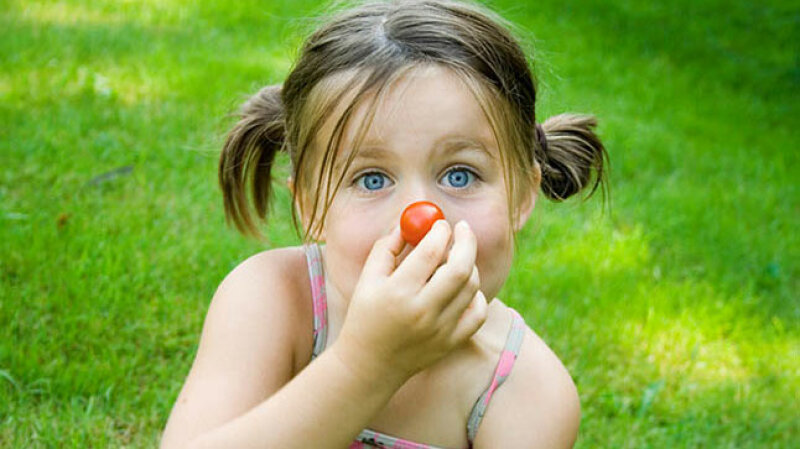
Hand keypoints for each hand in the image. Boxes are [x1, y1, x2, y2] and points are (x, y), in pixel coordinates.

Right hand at [333, 220, 488, 380]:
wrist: (369, 365)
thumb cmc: (365, 314)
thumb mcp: (368, 279)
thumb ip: (386, 246)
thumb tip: (410, 221)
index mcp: (397, 292)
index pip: (430, 252)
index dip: (440, 231)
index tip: (441, 223)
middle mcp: (422, 311)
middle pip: (459, 268)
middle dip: (466, 241)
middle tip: (463, 229)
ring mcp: (440, 329)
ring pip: (471, 286)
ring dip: (468, 265)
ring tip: (455, 258)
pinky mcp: (451, 342)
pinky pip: (478, 312)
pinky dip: (476, 294)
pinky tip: (462, 287)